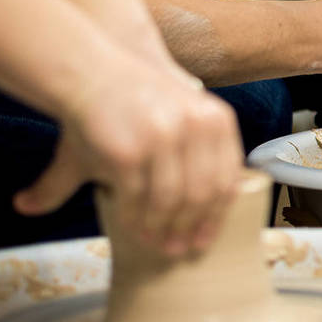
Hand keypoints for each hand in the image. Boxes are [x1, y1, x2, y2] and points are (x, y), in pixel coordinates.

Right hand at [13, 58, 242, 257]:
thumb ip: (204, 154)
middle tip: (178, 250)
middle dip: (190, 229)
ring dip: (161, 229)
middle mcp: (196, 126)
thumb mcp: (181, 116)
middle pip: (202, 195)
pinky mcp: (129, 151)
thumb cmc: (136, 101)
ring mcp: (163, 137)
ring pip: (170, 201)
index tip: (205, 238)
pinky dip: (135, 218)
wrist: (91, 71)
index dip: (217, 215)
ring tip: (154, 243)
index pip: (227, 179)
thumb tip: (230, 196)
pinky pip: (137, 198)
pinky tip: (132, 228)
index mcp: (216, 119)